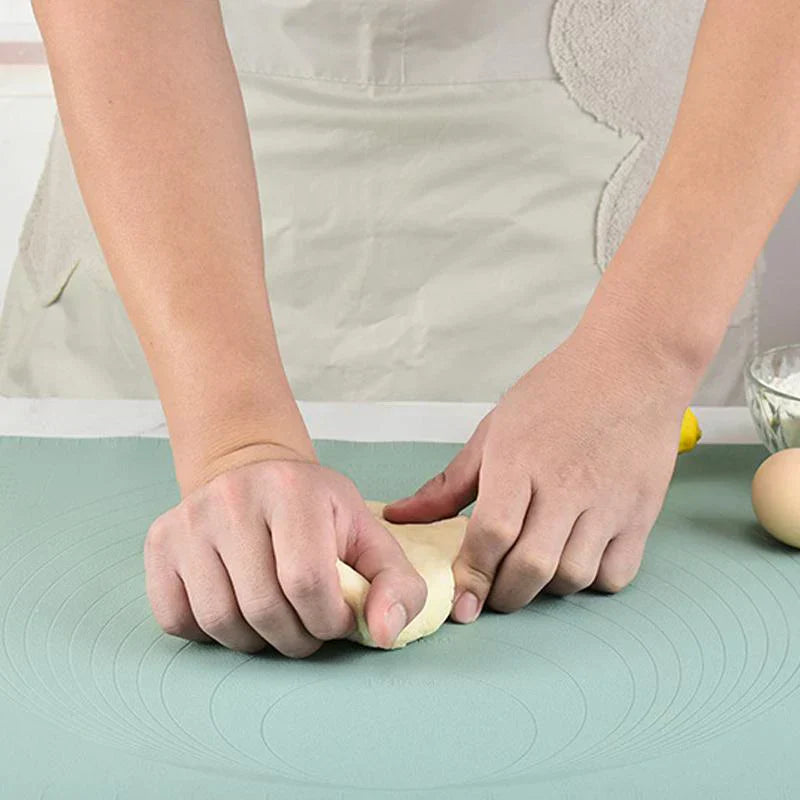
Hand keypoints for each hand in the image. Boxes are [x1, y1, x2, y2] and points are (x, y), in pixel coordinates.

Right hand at [144, 455, 426, 655]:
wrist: (253, 470)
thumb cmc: (316, 510)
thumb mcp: (367, 534)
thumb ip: (396, 583)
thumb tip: (383, 634)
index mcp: (292, 490)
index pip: (307, 582)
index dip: (329, 620)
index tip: (337, 618)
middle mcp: (232, 498)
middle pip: (264, 609)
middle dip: (297, 638)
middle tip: (309, 626)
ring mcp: (189, 520)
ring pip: (220, 622)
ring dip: (256, 641)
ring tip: (277, 621)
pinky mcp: (159, 543)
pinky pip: (177, 619)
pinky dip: (211, 634)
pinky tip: (237, 609)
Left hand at [384, 326, 693, 622]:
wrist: (633, 366)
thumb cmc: (558, 393)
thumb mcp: (494, 430)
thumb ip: (448, 484)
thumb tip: (400, 516)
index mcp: (519, 460)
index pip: (492, 533)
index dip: (473, 574)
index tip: (463, 601)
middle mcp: (565, 485)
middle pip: (531, 567)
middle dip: (504, 594)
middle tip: (494, 592)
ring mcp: (609, 502)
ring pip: (573, 577)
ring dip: (545, 588)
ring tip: (533, 569)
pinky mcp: (642, 513)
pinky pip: (615, 574)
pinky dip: (591, 581)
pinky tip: (575, 559)